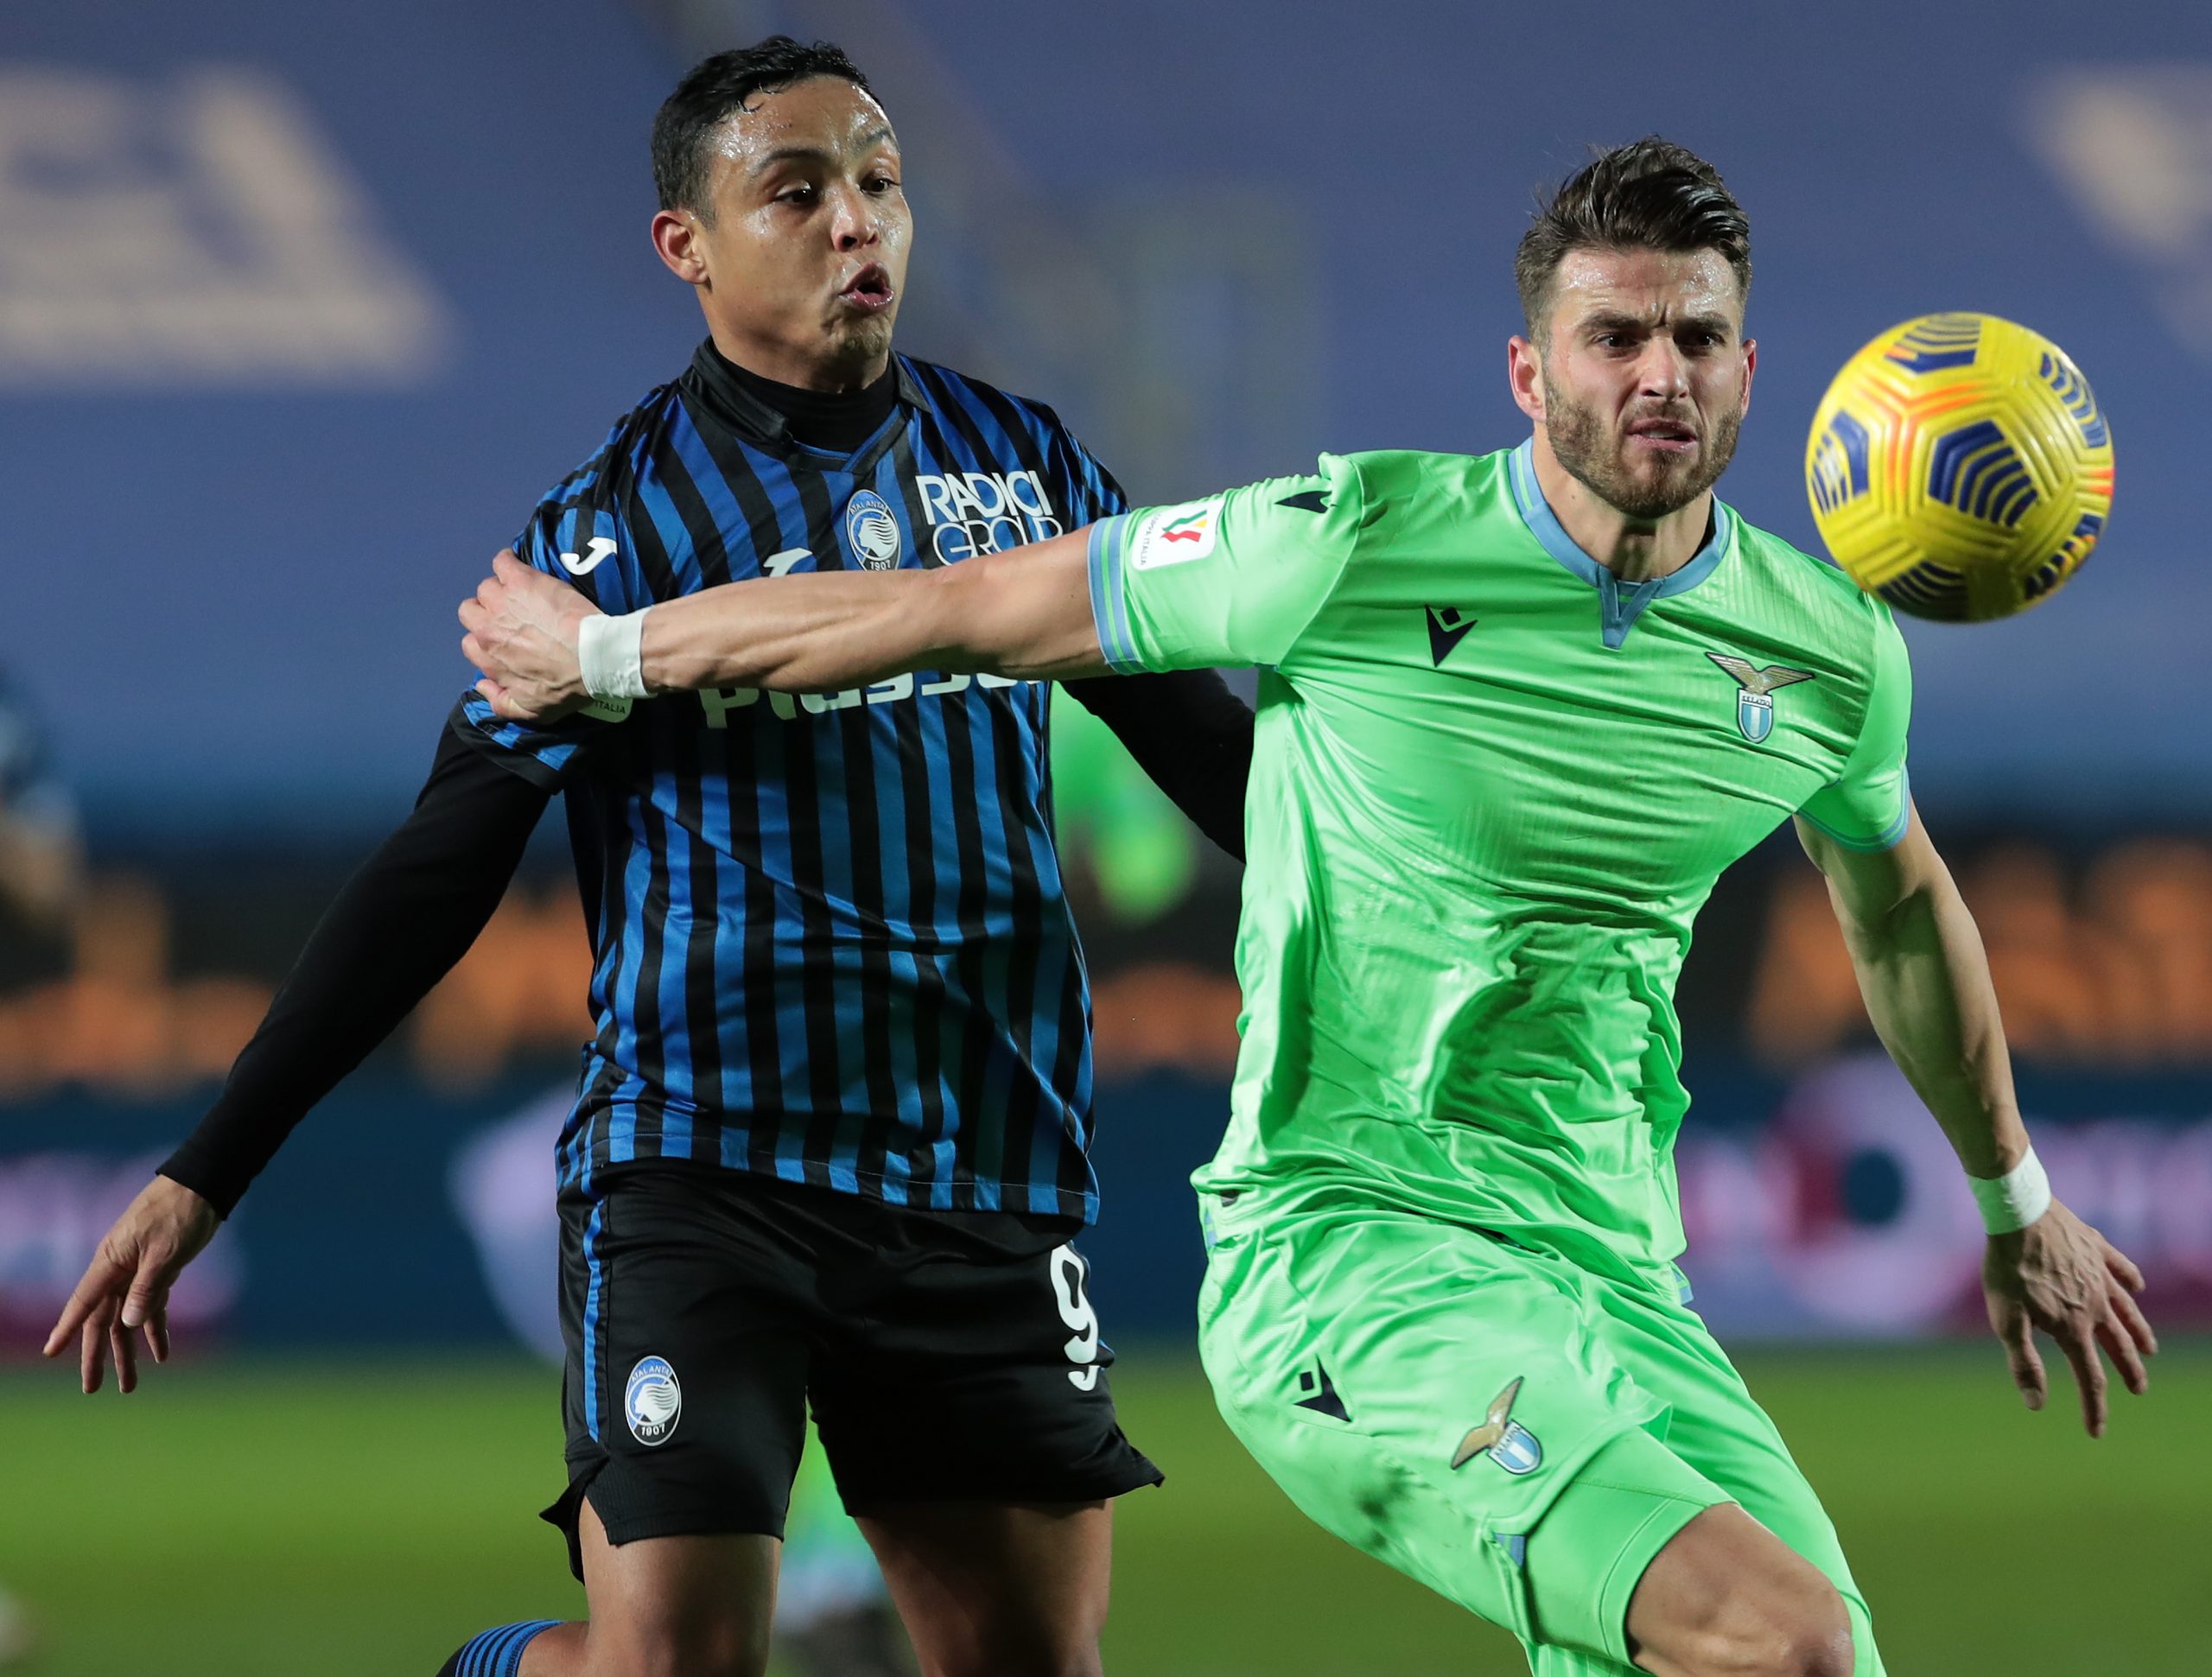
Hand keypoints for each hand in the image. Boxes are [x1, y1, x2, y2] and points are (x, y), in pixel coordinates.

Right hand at [43, 1175, 219, 1393]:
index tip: (51, 1353)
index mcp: (111, 1262)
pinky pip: (152, 1306)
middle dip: (98, 1355)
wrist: (203, 1184)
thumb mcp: (166, 1251)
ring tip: (129, 1385)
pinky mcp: (160, 1270)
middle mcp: (119, 1269)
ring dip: (129, 1351)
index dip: (67, 1329)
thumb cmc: (180, 1212)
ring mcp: (138, 1271)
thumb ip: (148, 1287)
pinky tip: (161, 1354)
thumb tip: (129, 1323)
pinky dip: (156, 1329)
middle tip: (93, 1389)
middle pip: (103, 1319)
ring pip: (127, 1318)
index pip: (84, 1302)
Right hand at [458, 549, 601, 721]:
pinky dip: (509, 562)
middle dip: (488, 613)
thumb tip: (482, 684)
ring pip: (487, 588)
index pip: (471, 644)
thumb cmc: (567, 686)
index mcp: (489, 658)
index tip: (507, 639)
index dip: (489, 640)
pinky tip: (521, 569)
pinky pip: (503, 561)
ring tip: (524, 594)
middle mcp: (488, 629)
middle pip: (471, 612)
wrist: (594, 657)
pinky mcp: (521, 580)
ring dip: (502, 589)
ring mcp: (502, 601)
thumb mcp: (532, 711)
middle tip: (514, 614)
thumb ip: (500, 703)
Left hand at [1983, 1197, 2156, 1437]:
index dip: (2094, 1408)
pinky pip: (2121, 1268)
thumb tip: (2036, 1404)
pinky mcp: (2096, 1248)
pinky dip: (2131, 1280)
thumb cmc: (2007, 1268)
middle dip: (2128, 1371)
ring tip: (2148, 1349)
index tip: (2096, 1432)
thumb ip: (2023, 1363)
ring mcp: (2099, 1275)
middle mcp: (2095, 1305)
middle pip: (2118, 1346)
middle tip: (2138, 1389)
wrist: (2019, 1212)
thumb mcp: (2006, 1320)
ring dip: (2138, 1333)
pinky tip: (2136, 1287)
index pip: (2088, 1378)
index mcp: (2072, 1327)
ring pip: (2127, 1311)